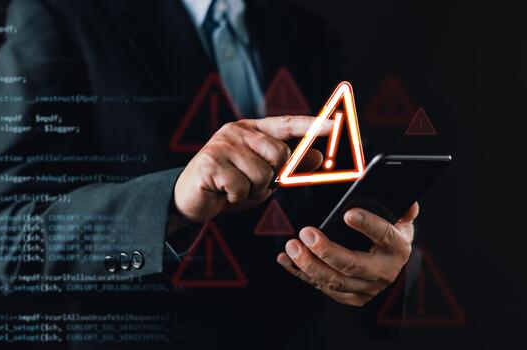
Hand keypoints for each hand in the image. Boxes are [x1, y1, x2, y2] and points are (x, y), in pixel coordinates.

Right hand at [172, 116, 327, 225]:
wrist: (190, 199)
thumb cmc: (229, 186)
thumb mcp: (264, 177)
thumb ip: (289, 166)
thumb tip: (317, 156)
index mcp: (252, 130)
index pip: (288, 124)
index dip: (313, 125)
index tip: (337, 125)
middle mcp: (237, 131)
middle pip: (280, 154)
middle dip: (272, 178)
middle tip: (251, 184)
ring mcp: (223, 145)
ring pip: (263, 174)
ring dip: (253, 191)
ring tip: (235, 189)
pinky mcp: (211, 162)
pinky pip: (242, 187)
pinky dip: (236, 197)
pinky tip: (223, 193)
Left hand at [276, 202, 418, 305]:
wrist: (391, 265)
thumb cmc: (390, 235)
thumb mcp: (402, 220)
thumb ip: (404, 209)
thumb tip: (408, 202)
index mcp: (397, 248)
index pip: (384, 235)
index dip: (368, 225)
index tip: (348, 214)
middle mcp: (383, 272)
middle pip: (352, 265)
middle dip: (326, 250)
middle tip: (306, 233)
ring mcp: (366, 288)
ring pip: (334, 281)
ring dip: (309, 265)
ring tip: (292, 246)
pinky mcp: (350, 297)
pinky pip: (322, 287)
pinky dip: (301, 274)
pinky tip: (286, 260)